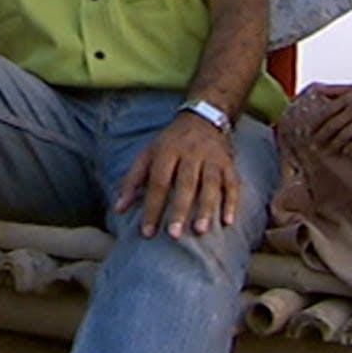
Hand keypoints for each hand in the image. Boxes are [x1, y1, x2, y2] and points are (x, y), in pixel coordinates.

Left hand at [114, 112, 238, 239]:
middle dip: (180, 210)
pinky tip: (227, 221)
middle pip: (186, 183)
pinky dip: (231, 202)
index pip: (159, 182)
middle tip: (174, 235)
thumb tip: (118, 209)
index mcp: (167, 151)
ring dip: (206, 208)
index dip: (152, 208)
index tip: (147, 233)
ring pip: (211, 183)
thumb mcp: (148, 154)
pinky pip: (232, 183)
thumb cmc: (170, 142)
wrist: (203, 117)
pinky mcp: (228, 163)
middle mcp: (191, 153)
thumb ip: (133, 181)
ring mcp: (212, 158)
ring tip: (200, 230)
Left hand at [310, 84, 351, 154]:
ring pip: (345, 135)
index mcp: (347, 98)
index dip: (317, 124)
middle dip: (322, 137)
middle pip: (333, 126)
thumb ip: (334, 90)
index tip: (309, 132)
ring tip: (328, 152)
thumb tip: (314, 90)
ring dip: (334, 145)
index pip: (327, 112)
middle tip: (314, 146)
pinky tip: (346, 151)